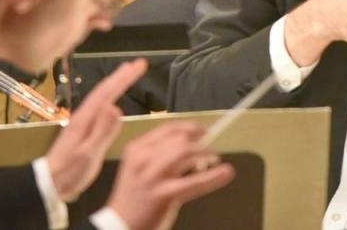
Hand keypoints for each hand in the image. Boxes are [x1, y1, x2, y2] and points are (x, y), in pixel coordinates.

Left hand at [44, 58, 148, 200]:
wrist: (49, 183)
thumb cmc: (69, 172)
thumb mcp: (88, 154)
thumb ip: (102, 132)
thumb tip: (116, 107)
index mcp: (85, 119)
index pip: (107, 93)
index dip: (123, 78)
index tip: (139, 65)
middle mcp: (83, 116)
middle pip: (104, 91)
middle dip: (121, 76)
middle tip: (138, 64)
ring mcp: (82, 122)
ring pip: (101, 97)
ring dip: (115, 84)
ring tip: (127, 74)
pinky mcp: (83, 130)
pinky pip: (99, 106)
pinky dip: (109, 97)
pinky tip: (113, 101)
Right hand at [106, 122, 235, 229]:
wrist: (121, 225)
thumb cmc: (134, 197)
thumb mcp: (139, 167)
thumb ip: (159, 153)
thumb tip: (191, 142)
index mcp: (137, 148)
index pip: (168, 128)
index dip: (189, 127)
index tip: (201, 130)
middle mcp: (143, 159)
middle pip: (179, 138)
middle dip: (199, 140)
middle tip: (209, 147)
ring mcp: (152, 177)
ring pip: (186, 152)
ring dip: (205, 152)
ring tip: (214, 157)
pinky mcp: (163, 195)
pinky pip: (194, 182)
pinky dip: (213, 176)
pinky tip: (225, 172)